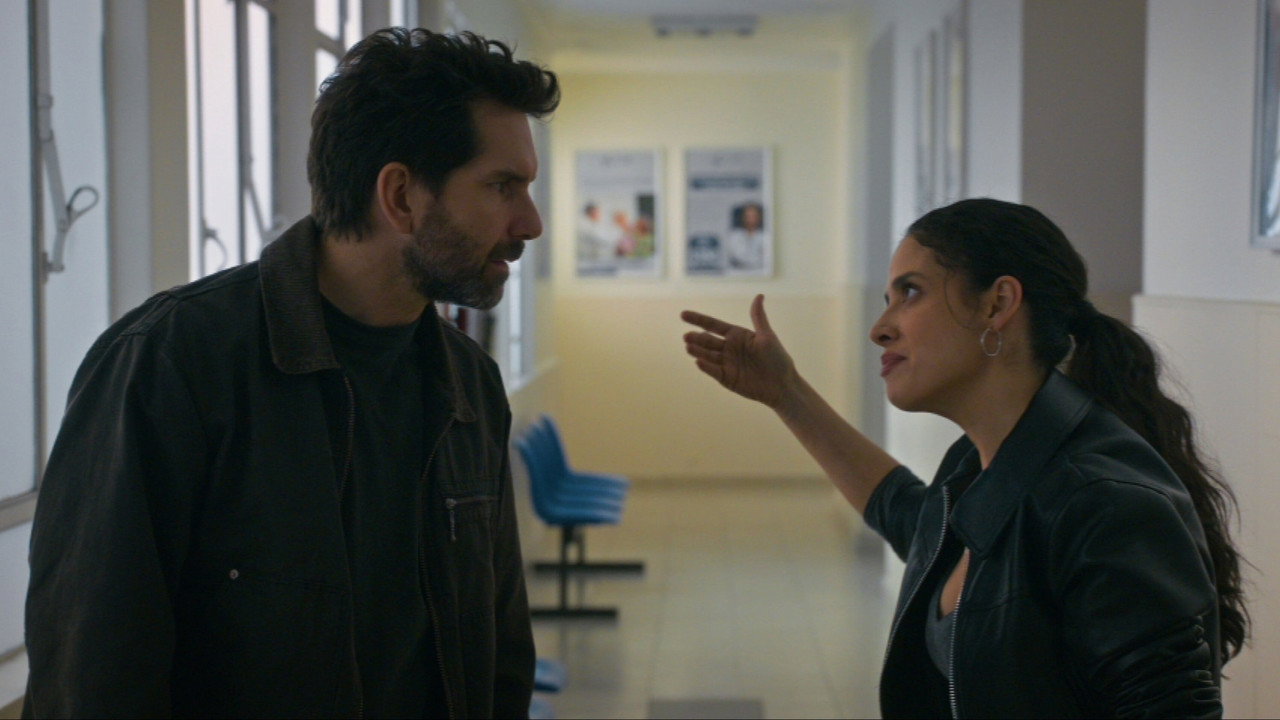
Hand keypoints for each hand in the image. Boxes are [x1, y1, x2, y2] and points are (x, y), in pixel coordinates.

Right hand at [681, 294, 796, 408]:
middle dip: (696, 338)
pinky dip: (706, 367)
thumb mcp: (767, 336)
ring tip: (688, 346)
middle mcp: (728, 348)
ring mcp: (726, 363)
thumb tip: (759, 295)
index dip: (698, 319)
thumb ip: (758, 317)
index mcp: (736, 335)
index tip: (683, 314)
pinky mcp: (726, 378)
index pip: (713, 325)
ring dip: (697, 351)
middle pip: (708, 341)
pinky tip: (698, 362)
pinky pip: (714, 371)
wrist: (782, 385)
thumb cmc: (777, 358)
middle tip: (687, 336)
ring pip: (708, 355)